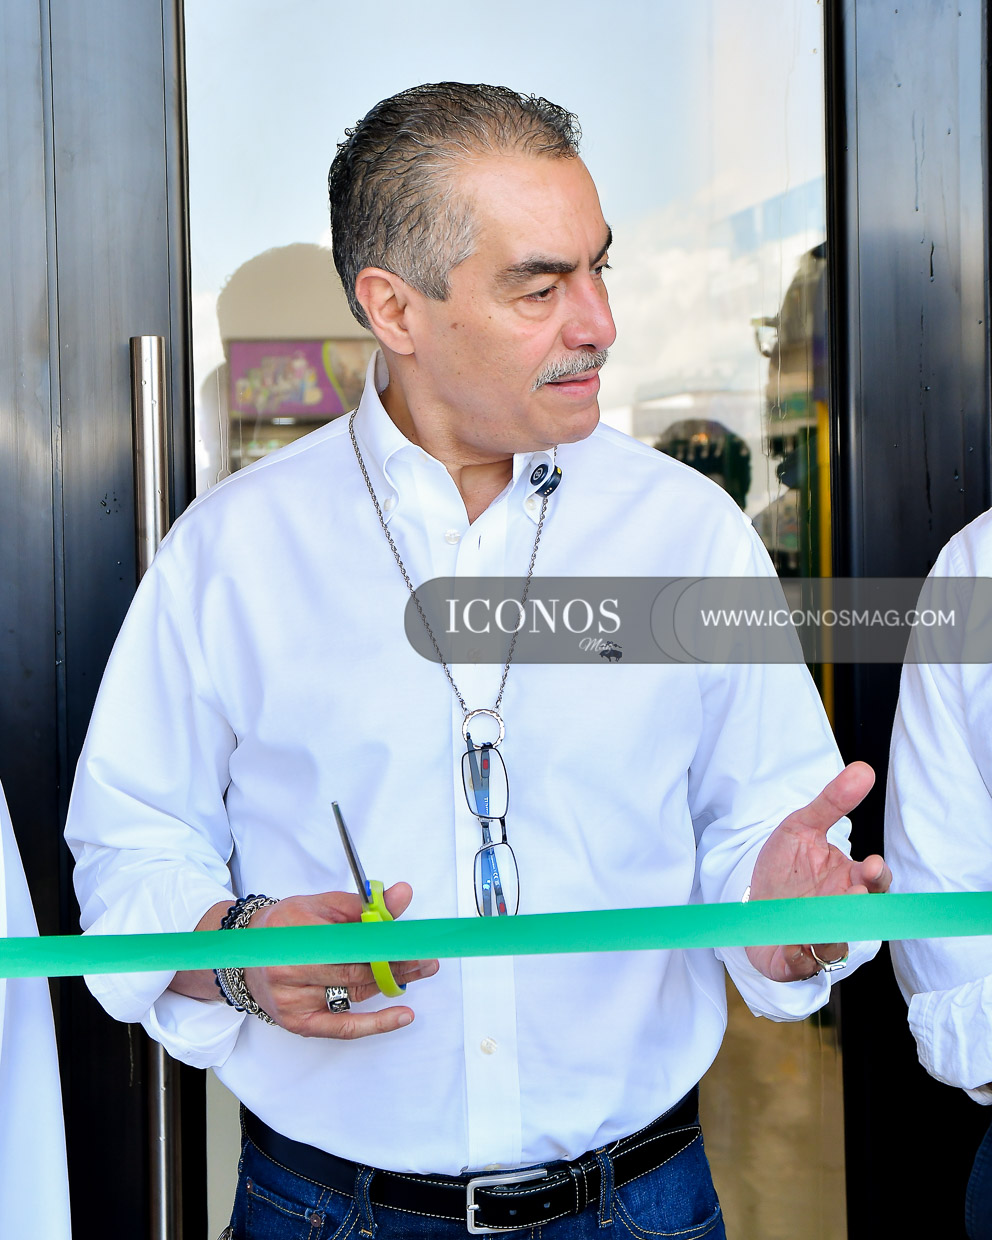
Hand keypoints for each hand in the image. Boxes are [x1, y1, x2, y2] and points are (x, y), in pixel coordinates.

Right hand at [243, 883, 437, 1037]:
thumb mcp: (324, 904)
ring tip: (420, 972)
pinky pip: (343, 1027)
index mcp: (296, 929)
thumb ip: (364, 903)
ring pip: (355, 993)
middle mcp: (290, 967)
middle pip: (356, 971)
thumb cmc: (289, 926)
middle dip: (397, 965)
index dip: (388, 944)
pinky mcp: (297, 1022)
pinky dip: (376, 1024)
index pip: (353, 941)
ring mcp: (292, 999)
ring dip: (392, 985)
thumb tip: (401, 894)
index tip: (415, 942)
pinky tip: (402, 1016)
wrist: (250, 953)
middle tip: (427, 959)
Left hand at [744, 762, 890, 981]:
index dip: (876, 877)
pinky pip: (799, 965)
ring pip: (834, 946)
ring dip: (829, 936)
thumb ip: (831, 803)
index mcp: (845, 882)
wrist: (752, 900)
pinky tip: (790, 943)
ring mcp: (816, 938)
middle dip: (856, 909)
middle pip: (859, 918)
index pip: (874, 883)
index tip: (870, 866)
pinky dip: (797, 956)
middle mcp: (837, 913)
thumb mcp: (801, 827)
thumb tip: (864, 770)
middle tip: (851, 896)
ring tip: (816, 924)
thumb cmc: (785, 866)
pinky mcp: (791, 960)